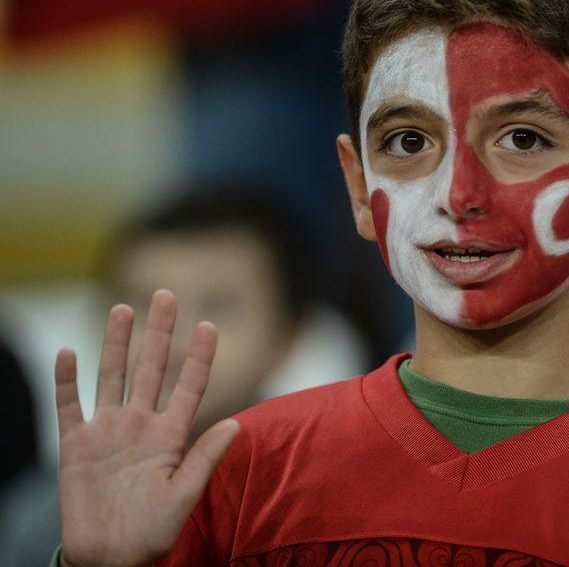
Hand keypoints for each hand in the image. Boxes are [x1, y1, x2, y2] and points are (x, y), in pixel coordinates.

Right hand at [55, 289, 239, 566]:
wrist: (109, 559)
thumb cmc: (152, 532)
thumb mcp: (183, 497)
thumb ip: (205, 459)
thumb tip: (237, 423)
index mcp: (171, 435)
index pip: (189, 386)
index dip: (198, 356)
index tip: (209, 325)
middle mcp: (140, 424)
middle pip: (151, 368)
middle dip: (159, 332)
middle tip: (166, 295)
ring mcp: (107, 432)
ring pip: (112, 376)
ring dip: (116, 343)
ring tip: (123, 308)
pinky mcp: (76, 446)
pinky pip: (69, 407)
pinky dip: (66, 381)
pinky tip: (67, 352)